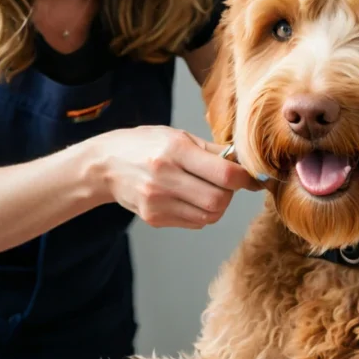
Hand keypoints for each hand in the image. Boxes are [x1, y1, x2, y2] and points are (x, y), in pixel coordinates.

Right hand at [93, 126, 261, 229]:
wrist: (104, 165)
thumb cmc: (144, 145)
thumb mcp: (177, 136)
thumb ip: (212, 150)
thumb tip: (245, 163)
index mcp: (175, 150)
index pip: (225, 174)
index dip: (246, 179)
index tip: (254, 178)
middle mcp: (165, 177)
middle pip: (219, 200)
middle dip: (230, 193)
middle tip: (225, 183)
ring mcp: (158, 202)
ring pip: (209, 216)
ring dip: (218, 205)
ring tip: (207, 189)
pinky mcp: (155, 218)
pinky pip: (194, 223)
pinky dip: (201, 213)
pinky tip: (190, 197)